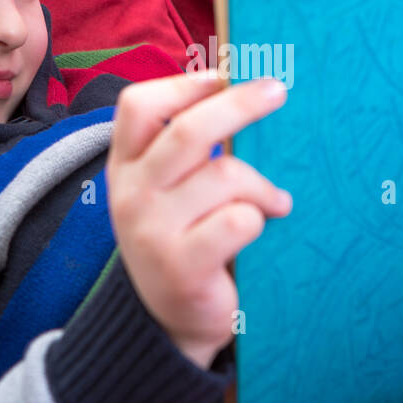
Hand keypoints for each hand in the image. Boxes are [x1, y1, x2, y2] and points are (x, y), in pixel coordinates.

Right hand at [106, 71, 291, 369]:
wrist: (165, 326)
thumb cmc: (180, 242)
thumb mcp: (163, 193)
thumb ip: (183, 150)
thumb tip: (238, 89)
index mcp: (124, 167)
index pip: (138, 107)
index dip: (182, 84)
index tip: (223, 77)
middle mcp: (131, 195)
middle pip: (187, 132)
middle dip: (239, 105)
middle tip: (277, 91)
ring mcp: (152, 232)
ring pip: (224, 176)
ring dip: (261, 185)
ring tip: (276, 200)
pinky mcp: (182, 266)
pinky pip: (239, 220)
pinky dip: (261, 218)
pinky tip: (265, 226)